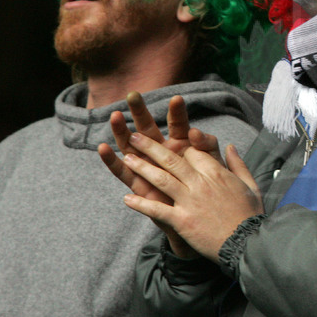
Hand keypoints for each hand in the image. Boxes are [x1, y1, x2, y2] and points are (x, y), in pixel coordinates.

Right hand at [98, 92, 215, 257]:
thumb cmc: (210, 191)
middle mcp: (163, 154)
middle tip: (134, 95)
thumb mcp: (214, 166)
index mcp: (183, 147)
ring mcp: (149, 169)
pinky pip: (123, 173)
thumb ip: (208, 147)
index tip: (178, 99)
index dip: (178, 113)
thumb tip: (198, 133)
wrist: (204, 221)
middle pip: (150, 129)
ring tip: (115, 116)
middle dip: (141, 112)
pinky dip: (112, 161)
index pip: (179, 125)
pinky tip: (103, 148)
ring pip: (132, 147)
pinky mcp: (139, 186)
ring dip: (122, 131)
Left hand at [120, 131, 262, 262]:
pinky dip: (141, 204)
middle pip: (172, 160)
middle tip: (134, 138)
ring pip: (161, 179)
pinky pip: (157, 210)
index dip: (179, 147)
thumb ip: (238, 163)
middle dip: (150, 147)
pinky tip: (127, 199)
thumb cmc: (250, 215)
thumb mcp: (250, 184)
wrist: (246, 243)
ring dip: (141, 168)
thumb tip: (230, 147)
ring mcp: (190, 201)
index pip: (193, 153)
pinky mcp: (182, 220)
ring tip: (126, 158)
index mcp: (217, 173)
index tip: (169, 145)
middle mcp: (201, 183)